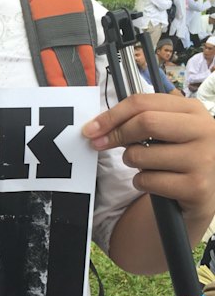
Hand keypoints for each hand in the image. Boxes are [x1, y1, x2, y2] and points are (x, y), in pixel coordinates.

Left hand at [82, 94, 214, 223]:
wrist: (204, 192)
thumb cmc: (178, 156)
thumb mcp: (168, 131)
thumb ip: (140, 121)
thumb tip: (97, 127)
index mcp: (193, 110)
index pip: (144, 102)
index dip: (112, 115)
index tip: (91, 128)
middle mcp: (204, 130)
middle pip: (145, 122)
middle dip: (116, 134)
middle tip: (99, 144)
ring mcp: (203, 159)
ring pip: (142, 155)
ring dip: (131, 162)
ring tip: (144, 165)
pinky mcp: (196, 186)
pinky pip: (148, 181)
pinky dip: (141, 183)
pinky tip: (155, 183)